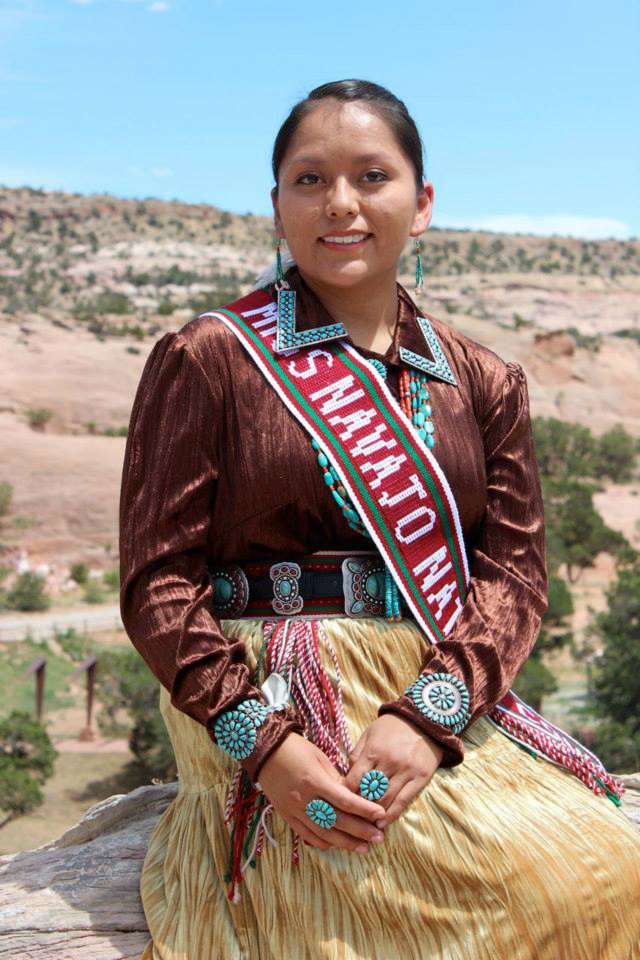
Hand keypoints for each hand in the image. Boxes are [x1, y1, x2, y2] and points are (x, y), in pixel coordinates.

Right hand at [257, 732, 386, 853]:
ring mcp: (294, 810)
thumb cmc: (297, 749)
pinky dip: (322, 842)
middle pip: (337, 821)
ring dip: (345, 843)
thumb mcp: (320, 758)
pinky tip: (336, 845)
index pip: (345, 801)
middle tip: (378, 838)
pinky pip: (306, 835)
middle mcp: (304, 799)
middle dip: (360, 831)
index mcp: (315, 781)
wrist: (266, 751)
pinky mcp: (286, 816)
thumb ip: (336, 780)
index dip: (365, 810)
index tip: (381, 815)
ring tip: (363, 848)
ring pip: (323, 833)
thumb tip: (353, 798)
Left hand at [342, 715, 443, 827]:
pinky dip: (392, 814)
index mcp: (373, 751)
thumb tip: (345, 775)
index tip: (341, 802)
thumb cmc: (392, 727)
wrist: (424, 720)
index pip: (353, 780)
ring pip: (385, 800)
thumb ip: (357, 753)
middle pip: (368, 793)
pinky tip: (383, 823)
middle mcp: (388, 762)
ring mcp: (405, 771)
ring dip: (374, 815)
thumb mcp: (370, 733)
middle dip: (358, 807)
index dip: (345, 794)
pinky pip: (404, 801)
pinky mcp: (420, 778)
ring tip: (365, 825)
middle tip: (351, 818)